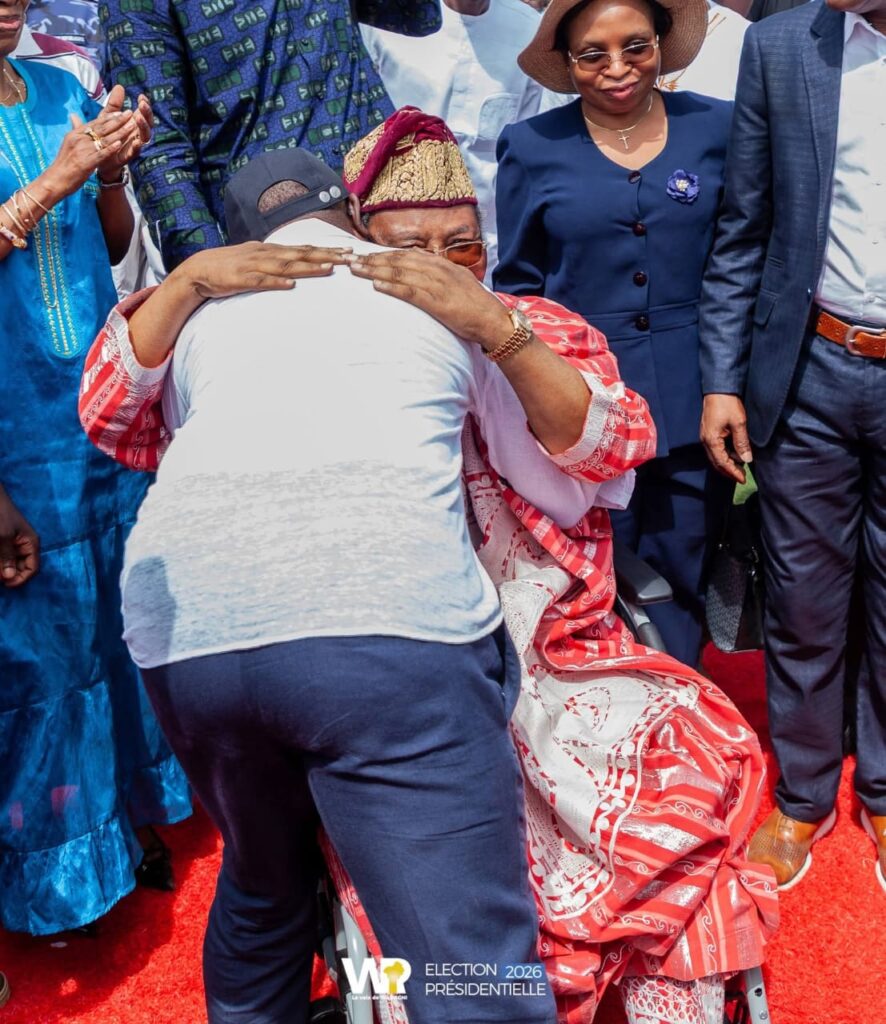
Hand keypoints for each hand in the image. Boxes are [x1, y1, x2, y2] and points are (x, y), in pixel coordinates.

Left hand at [0, 487, 39, 587]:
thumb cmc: (0, 514)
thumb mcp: (3, 537)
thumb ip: (6, 557)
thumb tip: (9, 577)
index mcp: (31, 544)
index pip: (32, 569)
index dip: (20, 579)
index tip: (5, 584)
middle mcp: (26, 546)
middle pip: (21, 568)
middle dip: (9, 575)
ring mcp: (15, 544)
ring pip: (11, 564)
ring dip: (3, 568)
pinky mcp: (5, 542)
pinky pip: (5, 557)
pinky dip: (1, 562)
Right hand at [45, 101, 139, 197]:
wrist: (56, 179)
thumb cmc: (64, 163)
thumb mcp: (69, 143)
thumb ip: (75, 131)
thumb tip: (73, 116)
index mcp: (75, 134)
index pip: (95, 123)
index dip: (109, 117)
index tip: (121, 112)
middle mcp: (79, 139)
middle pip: (102, 128)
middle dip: (118, 120)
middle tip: (130, 113)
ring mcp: (83, 150)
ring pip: (104, 139)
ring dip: (120, 132)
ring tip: (132, 126)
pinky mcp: (86, 163)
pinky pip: (101, 154)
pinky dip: (110, 148)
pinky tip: (120, 144)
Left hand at [95, 87, 152, 179]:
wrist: (100, 156)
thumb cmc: (107, 135)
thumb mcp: (109, 117)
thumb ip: (114, 104)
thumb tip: (120, 86)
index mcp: (134, 124)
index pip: (144, 113)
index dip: (145, 105)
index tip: (141, 96)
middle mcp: (138, 134)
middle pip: (148, 123)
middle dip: (147, 113)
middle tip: (142, 104)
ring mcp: (136, 145)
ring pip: (145, 136)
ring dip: (143, 127)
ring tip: (138, 118)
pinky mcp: (129, 156)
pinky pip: (136, 151)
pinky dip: (137, 147)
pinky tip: (137, 141)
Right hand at [175, 241, 353, 301]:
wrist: (198, 271)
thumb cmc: (230, 267)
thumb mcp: (257, 260)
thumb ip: (277, 261)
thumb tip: (299, 267)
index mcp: (270, 250)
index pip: (304, 249)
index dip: (326, 250)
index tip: (348, 252)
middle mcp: (265, 254)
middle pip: (301, 254)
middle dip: (326, 255)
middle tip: (350, 257)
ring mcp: (254, 266)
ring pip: (285, 266)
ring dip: (308, 267)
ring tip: (329, 268)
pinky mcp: (241, 280)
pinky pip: (261, 282)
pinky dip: (275, 282)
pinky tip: (290, 285)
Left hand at [347, 250, 512, 349]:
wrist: (493, 320)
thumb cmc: (475, 307)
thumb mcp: (457, 284)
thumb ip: (439, 277)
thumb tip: (421, 275)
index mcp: (442, 265)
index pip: (408, 255)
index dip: (384, 254)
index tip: (366, 255)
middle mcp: (438, 270)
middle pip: (399, 260)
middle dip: (373, 259)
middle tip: (351, 260)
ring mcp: (437, 285)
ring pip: (400, 273)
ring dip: (376, 270)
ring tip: (356, 270)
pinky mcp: (437, 302)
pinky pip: (410, 292)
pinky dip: (392, 287)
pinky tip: (376, 285)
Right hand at [700, 393, 752, 482]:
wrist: (718, 388)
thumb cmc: (727, 404)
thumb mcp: (738, 423)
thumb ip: (742, 443)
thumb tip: (746, 460)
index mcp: (711, 440)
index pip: (722, 462)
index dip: (732, 472)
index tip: (743, 479)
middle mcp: (706, 441)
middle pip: (716, 462)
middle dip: (728, 471)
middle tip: (741, 477)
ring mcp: (706, 436)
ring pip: (715, 456)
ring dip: (727, 464)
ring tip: (740, 467)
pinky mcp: (709, 432)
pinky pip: (715, 449)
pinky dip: (724, 455)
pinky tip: (734, 455)